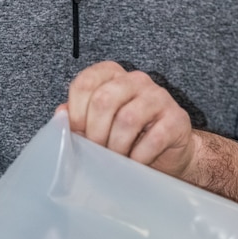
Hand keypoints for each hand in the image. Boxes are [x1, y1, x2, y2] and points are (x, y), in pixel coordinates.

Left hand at [59, 61, 195, 178]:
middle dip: (95, 133)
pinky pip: (153, 138)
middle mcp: (136, 79)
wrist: (168, 153)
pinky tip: (135, 164)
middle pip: (104, 99)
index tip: (78, 136)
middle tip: (97, 153)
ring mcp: (158, 96)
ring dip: (117, 147)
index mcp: (112, 75)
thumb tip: (60, 115)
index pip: (85, 83)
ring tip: (115, 160)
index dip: (76, 114)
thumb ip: (78, 116)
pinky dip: (138, 157)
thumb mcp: (99, 124)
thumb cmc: (127, 137)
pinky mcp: (177, 118)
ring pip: (127, 119)